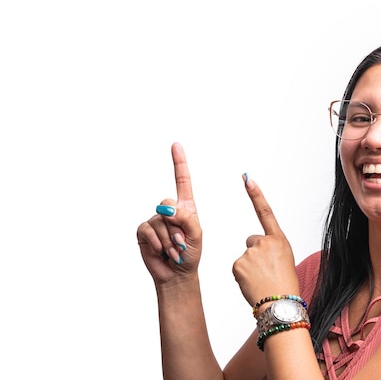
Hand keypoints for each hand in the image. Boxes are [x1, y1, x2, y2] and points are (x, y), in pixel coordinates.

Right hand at [137, 142, 202, 285]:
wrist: (177, 274)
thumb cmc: (190, 253)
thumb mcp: (196, 234)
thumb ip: (186, 217)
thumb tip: (167, 208)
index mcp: (186, 207)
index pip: (182, 180)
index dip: (179, 163)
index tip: (176, 145)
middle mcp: (170, 210)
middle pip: (168, 203)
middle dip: (177, 226)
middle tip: (182, 244)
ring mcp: (155, 220)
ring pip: (159, 221)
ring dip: (169, 240)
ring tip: (174, 251)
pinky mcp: (144, 231)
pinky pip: (148, 230)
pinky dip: (157, 243)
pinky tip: (161, 251)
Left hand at [232, 175, 299, 306]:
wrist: (281, 305)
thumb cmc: (285, 285)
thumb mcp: (285, 260)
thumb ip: (271, 247)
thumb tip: (255, 244)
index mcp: (279, 240)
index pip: (266, 212)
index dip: (256, 194)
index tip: (247, 178)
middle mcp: (264, 242)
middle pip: (252, 241)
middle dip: (255, 254)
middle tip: (267, 271)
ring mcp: (250, 253)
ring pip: (245, 257)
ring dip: (249, 268)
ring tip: (261, 280)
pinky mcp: (238, 264)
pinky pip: (237, 267)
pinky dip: (242, 276)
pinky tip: (252, 283)